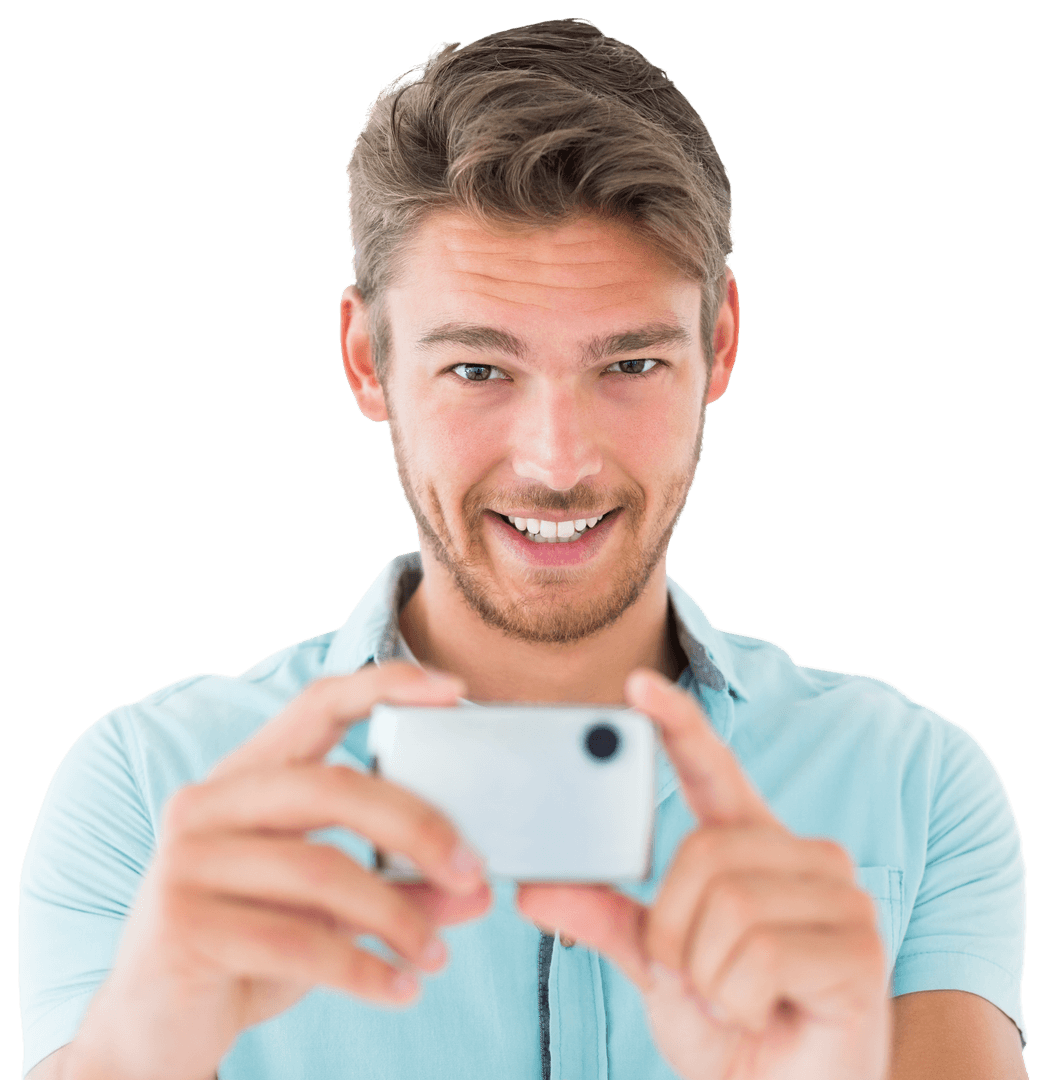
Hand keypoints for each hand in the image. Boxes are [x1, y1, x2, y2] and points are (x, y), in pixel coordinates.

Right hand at [66, 663, 491, 1079]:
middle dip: (416, 826)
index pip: (317, 704)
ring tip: (435, 956)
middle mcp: (209, 803)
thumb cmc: (250, 947)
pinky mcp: (183, 925)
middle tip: (472, 869)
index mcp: (246, 776)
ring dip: (397, 916)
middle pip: (334, 786)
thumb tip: (478, 889)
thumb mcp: (330, 910)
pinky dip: (363, 970)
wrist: (154, 1028)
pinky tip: (398, 990)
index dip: (385, 686)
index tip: (453, 686)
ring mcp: (188, 861)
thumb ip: (400, 889)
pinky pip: (298, 941)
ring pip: (322, 870)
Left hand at [517, 669, 889, 1079]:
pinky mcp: (861, 950)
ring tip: (733, 999)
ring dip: (706, 974)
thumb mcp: (657, 966)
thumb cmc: (734, 1027)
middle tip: (694, 977)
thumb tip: (535, 888)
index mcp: (754, 848)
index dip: (678, 726)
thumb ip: (605, 919)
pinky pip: (759, 955)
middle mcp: (805, 858)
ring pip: (730, 903)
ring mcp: (842, 900)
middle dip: (675, 930)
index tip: (636, 687)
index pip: (714, 771)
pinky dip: (737, 1001)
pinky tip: (763, 1015)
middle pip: (705, 850)